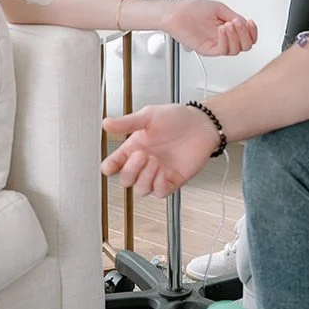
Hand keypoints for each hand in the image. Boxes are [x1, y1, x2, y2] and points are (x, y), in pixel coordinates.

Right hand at [102, 104, 219, 197]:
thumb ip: (127, 123)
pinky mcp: (172, 181)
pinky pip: (159, 192)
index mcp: (134, 148)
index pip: (114, 164)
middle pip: (126, 180)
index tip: (109, 166)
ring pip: (140, 190)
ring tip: (154, 160)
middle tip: (142, 154)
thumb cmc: (176, 118)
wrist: (201, 124)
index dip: (109, 168)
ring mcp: (157, 173)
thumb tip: (106, 124)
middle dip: (130, 170)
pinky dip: (158, 184)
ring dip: (145, 177)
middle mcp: (143, 163)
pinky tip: (162, 170)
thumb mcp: (149, 116)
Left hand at [162, 0, 256, 55]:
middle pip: (245, 45)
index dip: (252, 32)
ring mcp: (216, 44)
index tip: (250, 23)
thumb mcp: (218, 8)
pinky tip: (222, 30)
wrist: (176, 13)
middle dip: (245, 34)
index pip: (247, 36)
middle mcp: (223, 38)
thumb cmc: (191, 9)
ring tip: (228, 25)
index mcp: (228, 28)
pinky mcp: (207, 49)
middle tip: (238, 23)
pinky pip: (222, 50)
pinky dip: (225, 40)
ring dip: (235, 37)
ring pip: (235, 50)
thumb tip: (245, 23)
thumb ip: (233, 15)